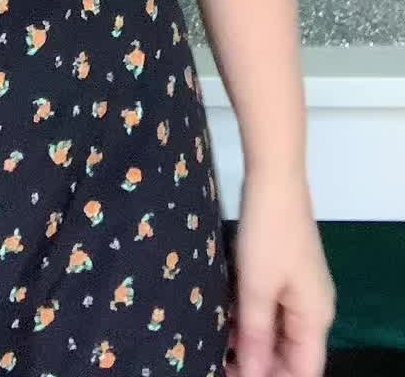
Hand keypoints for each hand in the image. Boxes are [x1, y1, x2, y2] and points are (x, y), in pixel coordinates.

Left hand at [227, 172, 335, 376]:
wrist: (274, 176)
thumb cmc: (269, 233)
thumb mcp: (257, 287)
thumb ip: (255, 335)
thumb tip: (253, 374)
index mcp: (315, 317)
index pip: (303, 371)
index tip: (235, 376)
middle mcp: (313, 308)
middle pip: (291, 353)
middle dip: (259, 363)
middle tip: (221, 362)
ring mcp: (299, 288)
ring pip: (278, 331)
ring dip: (252, 341)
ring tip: (217, 345)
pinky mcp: (284, 271)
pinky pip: (271, 308)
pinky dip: (250, 317)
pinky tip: (223, 318)